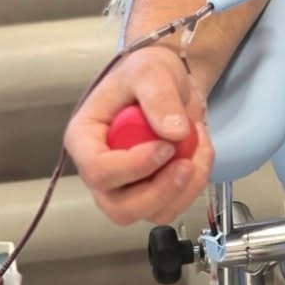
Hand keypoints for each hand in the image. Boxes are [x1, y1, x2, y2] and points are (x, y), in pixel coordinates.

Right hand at [66, 43, 214, 226]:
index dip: (132, 166)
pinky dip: (193, 187)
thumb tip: (174, 132)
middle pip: (119, 207)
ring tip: (198, 147)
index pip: (97, 170)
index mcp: (84, 138)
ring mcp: (124, 186)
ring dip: (183, 189)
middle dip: (159, 191)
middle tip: (186, 163)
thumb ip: (159, 97)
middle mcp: (99, 169)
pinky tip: (199, 156)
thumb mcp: (151, 71)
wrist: (168, 83)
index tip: (165, 147)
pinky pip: (171, 207)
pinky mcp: (150, 193)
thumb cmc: (146, 73)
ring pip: (148, 213)